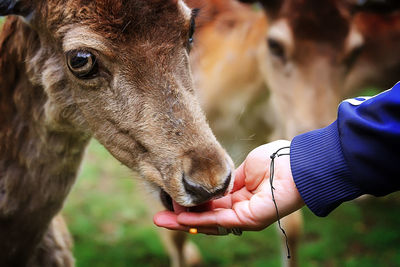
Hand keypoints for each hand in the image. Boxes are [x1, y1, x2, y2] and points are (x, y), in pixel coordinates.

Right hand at [153, 140, 304, 234]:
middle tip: (158, 217)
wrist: (297, 162)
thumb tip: (212, 183)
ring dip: (185, 222)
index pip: (209, 205)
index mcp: (238, 196)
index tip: (171, 202)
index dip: (190, 205)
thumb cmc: (276, 161)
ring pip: (210, 223)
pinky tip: (182, 217)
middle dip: (181, 218)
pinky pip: (222, 221)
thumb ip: (227, 179)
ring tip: (161, 219)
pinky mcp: (251, 219)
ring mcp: (245, 216)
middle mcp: (239, 209)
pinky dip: (201, 220)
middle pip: (205, 217)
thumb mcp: (243, 169)